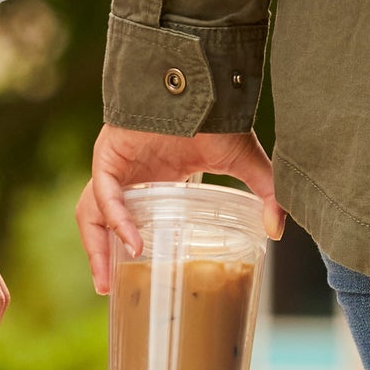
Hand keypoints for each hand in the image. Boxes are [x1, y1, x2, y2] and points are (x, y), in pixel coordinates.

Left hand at [75, 125, 285, 294]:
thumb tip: (278, 230)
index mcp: (151, 179)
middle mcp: (128, 175)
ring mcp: (115, 164)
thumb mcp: (243, 163)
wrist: (203, 80)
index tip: (131, 279)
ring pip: (92, 211)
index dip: (124, 247)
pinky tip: (132, 242)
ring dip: (96, 246)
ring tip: (106, 279)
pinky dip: (116, 219)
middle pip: (101, 220)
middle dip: (99, 256)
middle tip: (106, 289)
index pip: (126, 218)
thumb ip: (263, 194)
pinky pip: (105, 193)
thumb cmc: (217, 114)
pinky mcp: (108, 154)